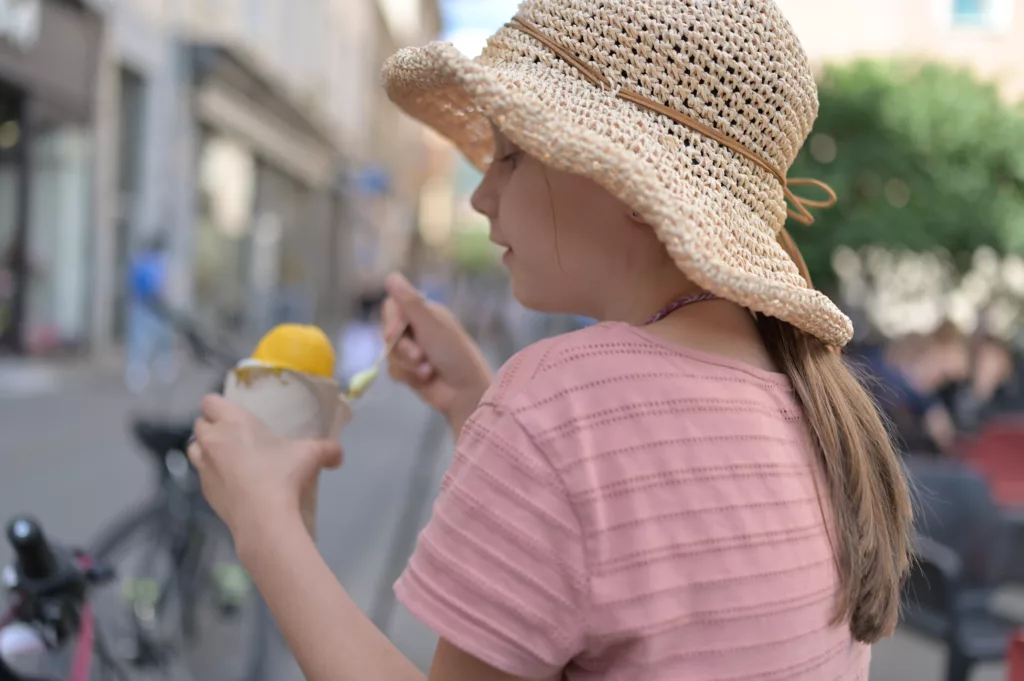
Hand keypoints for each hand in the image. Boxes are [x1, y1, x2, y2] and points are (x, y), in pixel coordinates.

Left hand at [187, 395, 342, 547]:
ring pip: (194, 449)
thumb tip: (339, 455)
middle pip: (199, 424)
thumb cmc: (283, 475)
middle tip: (236, 436)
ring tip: (228, 458)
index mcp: (232, 422)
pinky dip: (213, 475)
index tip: (234, 414)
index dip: (218, 406)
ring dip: (206, 450)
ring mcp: (204, 468)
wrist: (263, 519)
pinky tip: (234, 483)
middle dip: (212, 428)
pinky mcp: (204, 492)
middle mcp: (212, 441)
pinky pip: (203, 475)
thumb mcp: (311, 455)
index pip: (209, 402)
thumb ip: (327, 449)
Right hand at [382, 273, 492, 432]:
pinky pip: (394, 371)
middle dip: (404, 349)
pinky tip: (426, 380)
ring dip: (409, 365)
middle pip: (388, 332)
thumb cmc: (455, 355)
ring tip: (429, 371)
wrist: (466, 392)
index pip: (392, 306)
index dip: (390, 320)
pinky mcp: (409, 372)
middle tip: (421, 357)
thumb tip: (391, 276)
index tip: (392, 334)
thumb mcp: (432, 326)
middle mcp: (417, 330)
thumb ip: (410, 302)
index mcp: (425, 313)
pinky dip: (409, 377)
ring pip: (390, 354)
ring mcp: (412, 351)